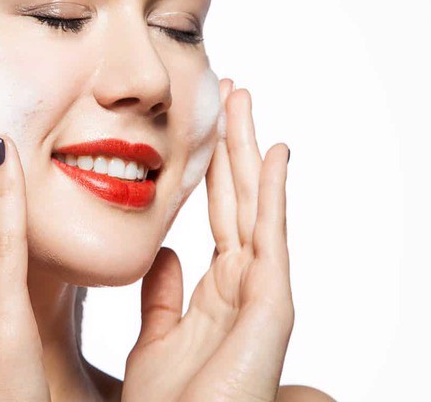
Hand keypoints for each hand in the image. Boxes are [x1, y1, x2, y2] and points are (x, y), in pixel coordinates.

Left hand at [122, 79, 293, 401]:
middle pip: (236, 199)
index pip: (215, 214)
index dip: (211, 168)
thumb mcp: (157, 338)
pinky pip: (270, 238)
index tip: (204, 125)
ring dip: (248, 150)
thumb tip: (164, 253)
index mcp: (215, 290)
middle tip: (229, 91)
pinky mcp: (272, 307)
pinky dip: (272, 193)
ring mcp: (259, 294)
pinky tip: (273, 152)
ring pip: (254, 206)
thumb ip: (164, 296)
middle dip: (231, 144)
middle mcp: (241, 285)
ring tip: (243, 99)